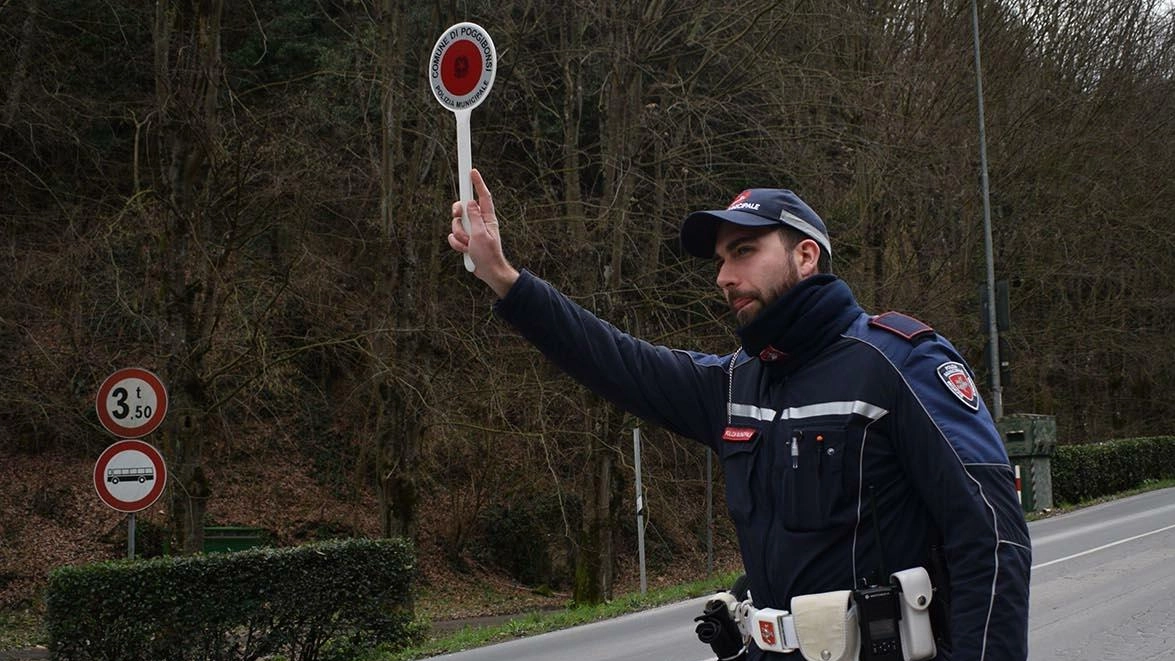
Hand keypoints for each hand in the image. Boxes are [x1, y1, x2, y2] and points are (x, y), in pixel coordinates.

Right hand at [448, 168, 518, 296]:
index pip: (482, 196)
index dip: (477, 183)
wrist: (488, 272)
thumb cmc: (488, 254)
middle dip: (458, 215)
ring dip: (459, 236)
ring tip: (468, 245)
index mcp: (487, 218)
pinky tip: (465, 251)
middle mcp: (479, 222)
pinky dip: (457, 244)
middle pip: (463, 209)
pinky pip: (453, 237)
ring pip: (456, 224)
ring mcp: (472, 231)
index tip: (472, 171)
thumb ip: (474, 217)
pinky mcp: (466, 240)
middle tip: (457, 215)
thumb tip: (470, 202)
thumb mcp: (480, 234)